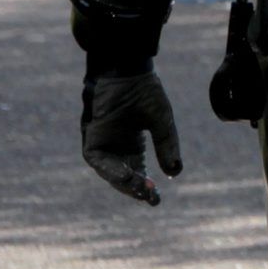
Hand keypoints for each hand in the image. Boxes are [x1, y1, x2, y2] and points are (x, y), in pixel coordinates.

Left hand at [82, 65, 183, 204]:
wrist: (126, 69)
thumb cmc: (143, 90)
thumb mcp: (162, 122)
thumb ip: (167, 146)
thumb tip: (175, 173)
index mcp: (132, 144)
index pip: (137, 172)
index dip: (145, 188)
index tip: (156, 200)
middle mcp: (116, 146)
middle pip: (122, 176)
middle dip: (135, 188)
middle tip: (150, 197)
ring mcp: (102, 141)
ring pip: (108, 171)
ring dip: (123, 182)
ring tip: (141, 187)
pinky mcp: (92, 135)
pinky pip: (96, 159)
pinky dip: (110, 169)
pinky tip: (126, 174)